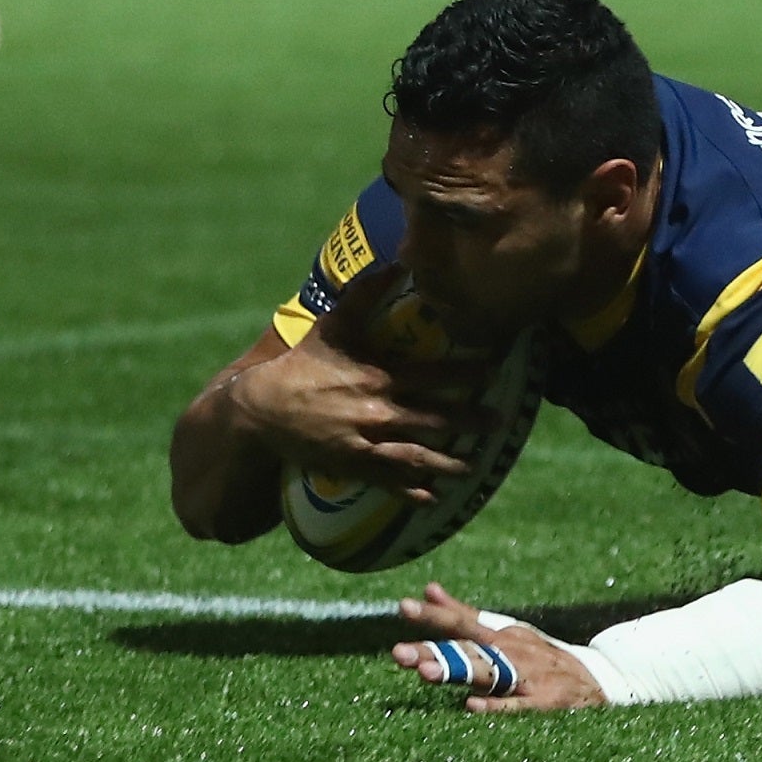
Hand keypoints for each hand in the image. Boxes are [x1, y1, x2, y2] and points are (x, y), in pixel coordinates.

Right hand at [231, 274, 488, 501]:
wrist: (261, 407)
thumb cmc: (304, 364)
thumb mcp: (334, 326)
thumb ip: (365, 293)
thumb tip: (394, 261)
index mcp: (379, 376)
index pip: (433, 375)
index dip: (466, 373)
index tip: (494, 370)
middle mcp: (377, 411)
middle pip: (434, 418)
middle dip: (469, 422)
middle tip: (499, 422)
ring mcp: (365, 441)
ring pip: (416, 456)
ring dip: (447, 463)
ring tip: (473, 468)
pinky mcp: (351, 465)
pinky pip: (387, 481)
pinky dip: (411, 492)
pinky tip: (432, 499)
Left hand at [392, 583, 607, 712]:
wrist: (600, 681)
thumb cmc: (542, 657)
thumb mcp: (506, 632)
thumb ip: (464, 614)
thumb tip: (426, 589)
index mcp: (501, 636)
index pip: (463, 622)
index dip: (434, 616)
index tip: (402, 607)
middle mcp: (512, 652)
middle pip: (467, 650)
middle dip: (433, 651)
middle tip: (398, 654)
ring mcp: (527, 676)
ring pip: (487, 673)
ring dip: (457, 672)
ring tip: (425, 674)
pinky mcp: (544, 702)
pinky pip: (515, 707)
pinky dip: (495, 706)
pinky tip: (471, 707)